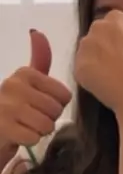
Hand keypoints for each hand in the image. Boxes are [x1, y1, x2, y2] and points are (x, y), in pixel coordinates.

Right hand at [0, 30, 71, 151]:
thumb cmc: (13, 108)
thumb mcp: (27, 83)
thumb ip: (38, 60)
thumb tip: (37, 32)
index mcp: (25, 73)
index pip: (64, 95)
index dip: (57, 106)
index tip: (39, 106)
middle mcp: (13, 85)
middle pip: (56, 110)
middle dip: (48, 120)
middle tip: (31, 119)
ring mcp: (6, 106)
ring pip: (46, 125)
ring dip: (39, 131)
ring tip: (25, 127)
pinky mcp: (3, 127)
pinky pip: (34, 138)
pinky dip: (29, 141)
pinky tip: (17, 136)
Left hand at [74, 0, 122, 124]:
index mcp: (117, 17)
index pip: (110, 27)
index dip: (120, 44)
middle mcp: (99, 27)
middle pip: (96, 38)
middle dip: (105, 51)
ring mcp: (87, 47)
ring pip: (87, 53)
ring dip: (97, 64)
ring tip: (115, 79)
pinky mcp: (79, 66)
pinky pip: (81, 70)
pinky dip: (90, 79)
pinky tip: (106, 86)